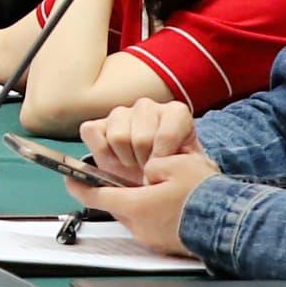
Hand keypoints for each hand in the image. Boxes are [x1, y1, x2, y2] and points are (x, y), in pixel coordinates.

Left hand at [67, 154, 214, 257]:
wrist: (234, 225)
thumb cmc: (206, 195)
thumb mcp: (175, 165)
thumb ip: (152, 165)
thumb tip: (147, 173)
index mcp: (135, 205)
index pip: (95, 196)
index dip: (79, 185)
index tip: (70, 178)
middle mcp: (139, 226)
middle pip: (116, 206)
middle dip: (117, 192)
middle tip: (124, 181)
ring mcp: (153, 240)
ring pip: (134, 217)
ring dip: (138, 205)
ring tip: (156, 192)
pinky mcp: (167, 247)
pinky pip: (151, 228)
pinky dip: (153, 216)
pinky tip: (170, 207)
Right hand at [82, 98, 202, 184]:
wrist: (159, 179)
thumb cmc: (176, 172)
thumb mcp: (192, 169)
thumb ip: (191, 165)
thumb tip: (182, 167)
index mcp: (176, 113)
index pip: (166, 134)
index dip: (162, 158)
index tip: (163, 172)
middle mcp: (148, 107)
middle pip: (140, 137)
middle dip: (145, 162)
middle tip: (150, 172)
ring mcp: (121, 113)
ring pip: (117, 136)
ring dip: (126, 159)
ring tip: (135, 166)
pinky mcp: (97, 123)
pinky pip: (92, 133)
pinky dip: (103, 154)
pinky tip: (116, 160)